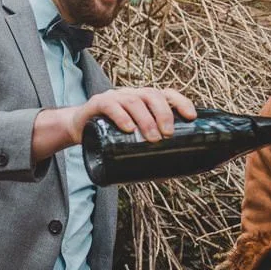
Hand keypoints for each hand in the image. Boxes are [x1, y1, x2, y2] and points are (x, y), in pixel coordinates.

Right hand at [43, 86, 197, 149]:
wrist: (79, 130)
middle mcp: (131, 94)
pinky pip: (110, 105)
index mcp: (144, 100)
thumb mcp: (131, 141)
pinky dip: (121, 116)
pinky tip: (128, 128)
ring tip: (151, 138)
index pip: (166, 94)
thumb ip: (149, 153)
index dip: (180, 102)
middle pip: (151, 95)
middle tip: (168, 135)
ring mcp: (114, 97)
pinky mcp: (97, 104)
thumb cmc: (111, 136)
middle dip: (163, 113)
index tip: (191, 117)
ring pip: (133, 100)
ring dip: (145, 118)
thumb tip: (172, 175)